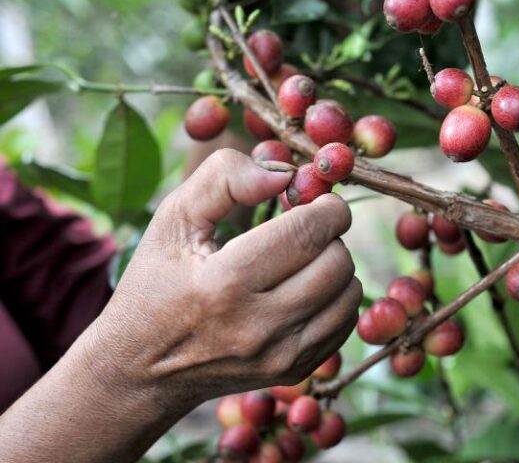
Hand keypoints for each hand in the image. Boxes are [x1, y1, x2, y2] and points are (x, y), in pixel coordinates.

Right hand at [91, 148, 360, 400]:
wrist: (144, 368)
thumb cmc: (157, 282)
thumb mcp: (174, 220)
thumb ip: (224, 179)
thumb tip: (284, 174)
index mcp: (224, 283)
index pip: (308, 232)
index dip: (325, 206)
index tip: (316, 199)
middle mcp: (258, 327)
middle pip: (337, 261)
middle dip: (329, 234)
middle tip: (305, 228)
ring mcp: (280, 356)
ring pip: (349, 293)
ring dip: (337, 265)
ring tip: (304, 259)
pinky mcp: (295, 371)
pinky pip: (346, 323)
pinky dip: (337, 298)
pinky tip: (308, 288)